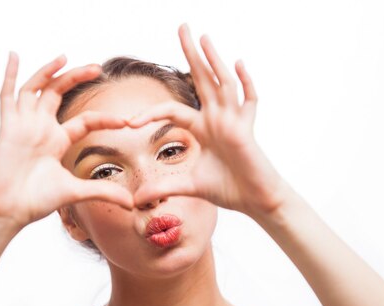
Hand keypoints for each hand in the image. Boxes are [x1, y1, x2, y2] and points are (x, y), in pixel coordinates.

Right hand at [0, 52, 133, 229]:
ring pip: (36, 89)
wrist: (8, 211)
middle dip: (77, 78)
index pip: (86, 120)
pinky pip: (7, 96)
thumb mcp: (75, 192)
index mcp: (58, 141)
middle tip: (98, 67)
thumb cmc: (35, 202)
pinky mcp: (8, 127)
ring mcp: (24, 125)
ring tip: (64, 57)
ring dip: (49, 71)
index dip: (106, 119)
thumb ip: (103, 192)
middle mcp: (41, 128)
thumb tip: (132, 203)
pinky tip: (14, 56)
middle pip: (60, 93)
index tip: (126, 122)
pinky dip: (10, 75)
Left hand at [127, 24, 292, 219]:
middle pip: (201, 79)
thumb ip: (164, 187)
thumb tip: (135, 199)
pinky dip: (246, 83)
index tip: (128, 123)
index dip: (149, 114)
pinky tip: (238, 64)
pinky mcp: (247, 129)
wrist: (255, 200)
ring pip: (222, 84)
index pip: (171, 110)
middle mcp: (216, 118)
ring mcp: (233, 121)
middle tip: (182, 26)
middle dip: (191, 53)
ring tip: (203, 37)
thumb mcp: (189, 186)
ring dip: (214, 60)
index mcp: (201, 127)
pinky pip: (249, 101)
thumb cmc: (228, 189)